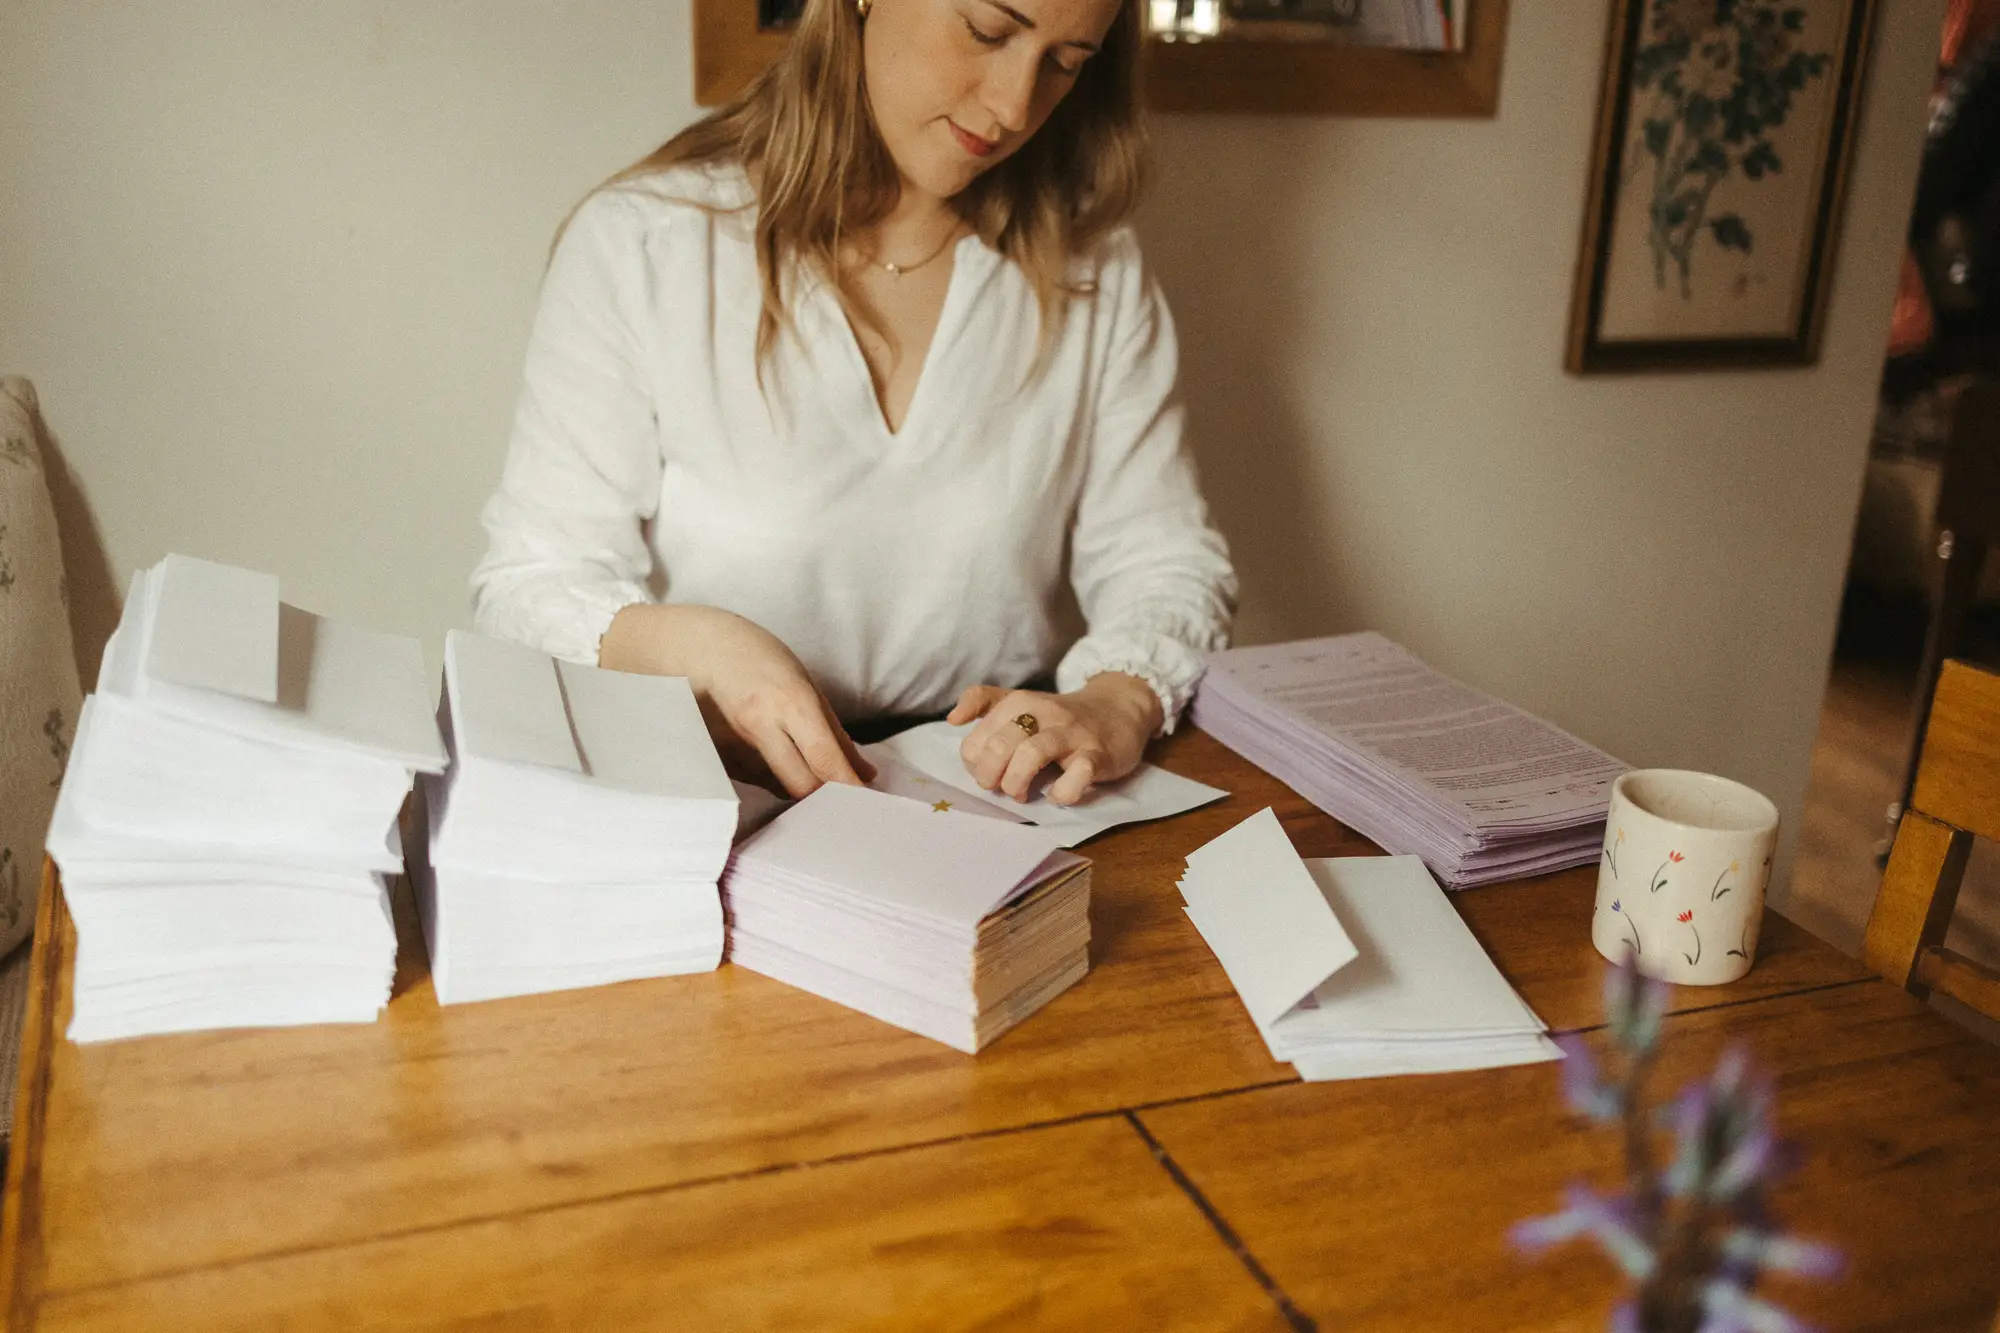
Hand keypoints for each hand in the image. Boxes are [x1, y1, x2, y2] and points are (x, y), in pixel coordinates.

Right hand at [599, 604, 872, 798]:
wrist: (693, 649)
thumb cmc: (756, 659)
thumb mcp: (804, 684)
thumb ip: (835, 733)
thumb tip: (866, 774)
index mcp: (789, 701)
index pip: (825, 758)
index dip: (849, 787)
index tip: (868, 804)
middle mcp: (761, 727)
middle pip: (802, 785)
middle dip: (826, 798)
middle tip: (845, 799)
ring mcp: (735, 747)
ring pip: (781, 788)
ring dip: (802, 789)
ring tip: (813, 775)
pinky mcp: (719, 761)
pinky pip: (759, 782)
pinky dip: (777, 780)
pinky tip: (779, 763)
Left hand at [946, 673, 1161, 805]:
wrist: (1119, 708)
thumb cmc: (1061, 716)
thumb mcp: (1020, 701)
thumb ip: (983, 702)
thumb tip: (951, 719)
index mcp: (1018, 702)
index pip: (975, 741)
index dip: (976, 766)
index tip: (991, 773)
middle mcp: (1044, 713)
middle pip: (1000, 745)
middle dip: (991, 776)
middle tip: (1001, 787)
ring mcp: (1072, 734)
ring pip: (1032, 754)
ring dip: (1018, 783)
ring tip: (1022, 794)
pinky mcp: (1099, 754)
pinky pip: (1078, 774)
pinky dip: (1063, 792)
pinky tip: (1058, 795)